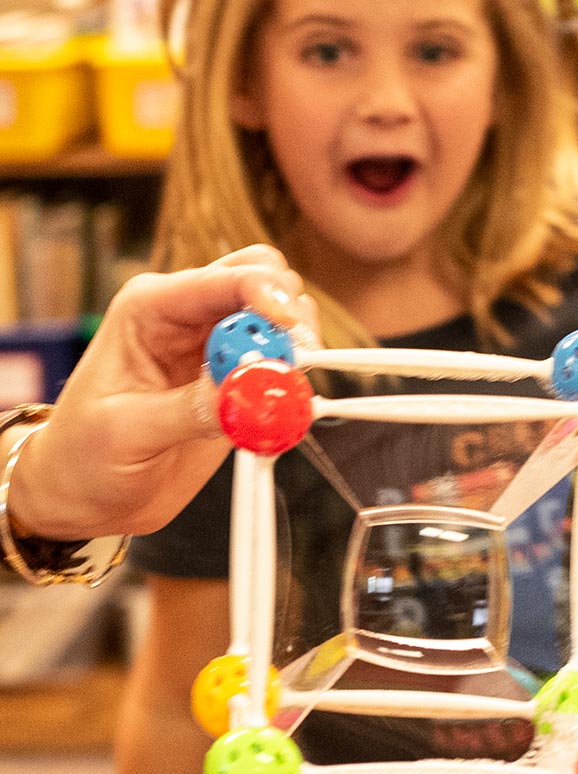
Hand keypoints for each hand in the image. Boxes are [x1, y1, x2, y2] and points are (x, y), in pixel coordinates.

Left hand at [6, 245, 318, 540]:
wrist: (91, 496)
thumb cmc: (85, 456)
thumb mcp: (128, 431)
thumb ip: (192, 408)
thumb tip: (249, 388)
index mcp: (151, 308)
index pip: (223, 279)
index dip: (267, 296)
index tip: (292, 335)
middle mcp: (189, 315)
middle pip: (263, 276)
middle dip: (289, 312)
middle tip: (295, 361)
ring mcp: (218, 344)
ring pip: (281, 312)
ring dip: (296, 346)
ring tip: (283, 391)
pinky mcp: (239, 378)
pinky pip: (284, 360)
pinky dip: (295, 378)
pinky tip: (280, 410)